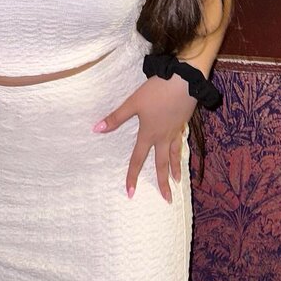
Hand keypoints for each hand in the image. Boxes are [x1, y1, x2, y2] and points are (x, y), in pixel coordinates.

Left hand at [93, 75, 194, 201]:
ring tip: (178, 181)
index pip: (138, 159)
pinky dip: (181, 150)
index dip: (132, 176)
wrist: (184, 80)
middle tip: (167, 199)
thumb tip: (96, 129)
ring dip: (176, 169)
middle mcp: (163, 137)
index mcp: (149, 134)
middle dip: (163, 183)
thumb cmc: (157, 91)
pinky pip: (181, 142)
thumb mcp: (133, 103)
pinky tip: (181, 150)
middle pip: (162, 164)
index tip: (130, 193)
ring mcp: (175, 130)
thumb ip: (116, 118)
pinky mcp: (183, 122)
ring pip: (175, 154)